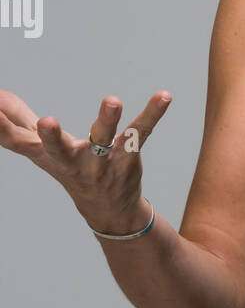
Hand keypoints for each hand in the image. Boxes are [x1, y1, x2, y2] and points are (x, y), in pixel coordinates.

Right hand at [0, 87, 171, 233]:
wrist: (108, 211)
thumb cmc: (68, 169)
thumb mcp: (38, 147)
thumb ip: (15, 121)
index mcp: (45, 155)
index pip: (16, 140)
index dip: (0, 125)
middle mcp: (71, 161)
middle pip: (57, 149)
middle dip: (50, 136)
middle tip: (46, 122)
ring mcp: (102, 161)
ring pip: (103, 140)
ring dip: (107, 120)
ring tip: (112, 101)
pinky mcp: (129, 155)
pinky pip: (141, 132)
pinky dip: (152, 113)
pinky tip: (164, 96)